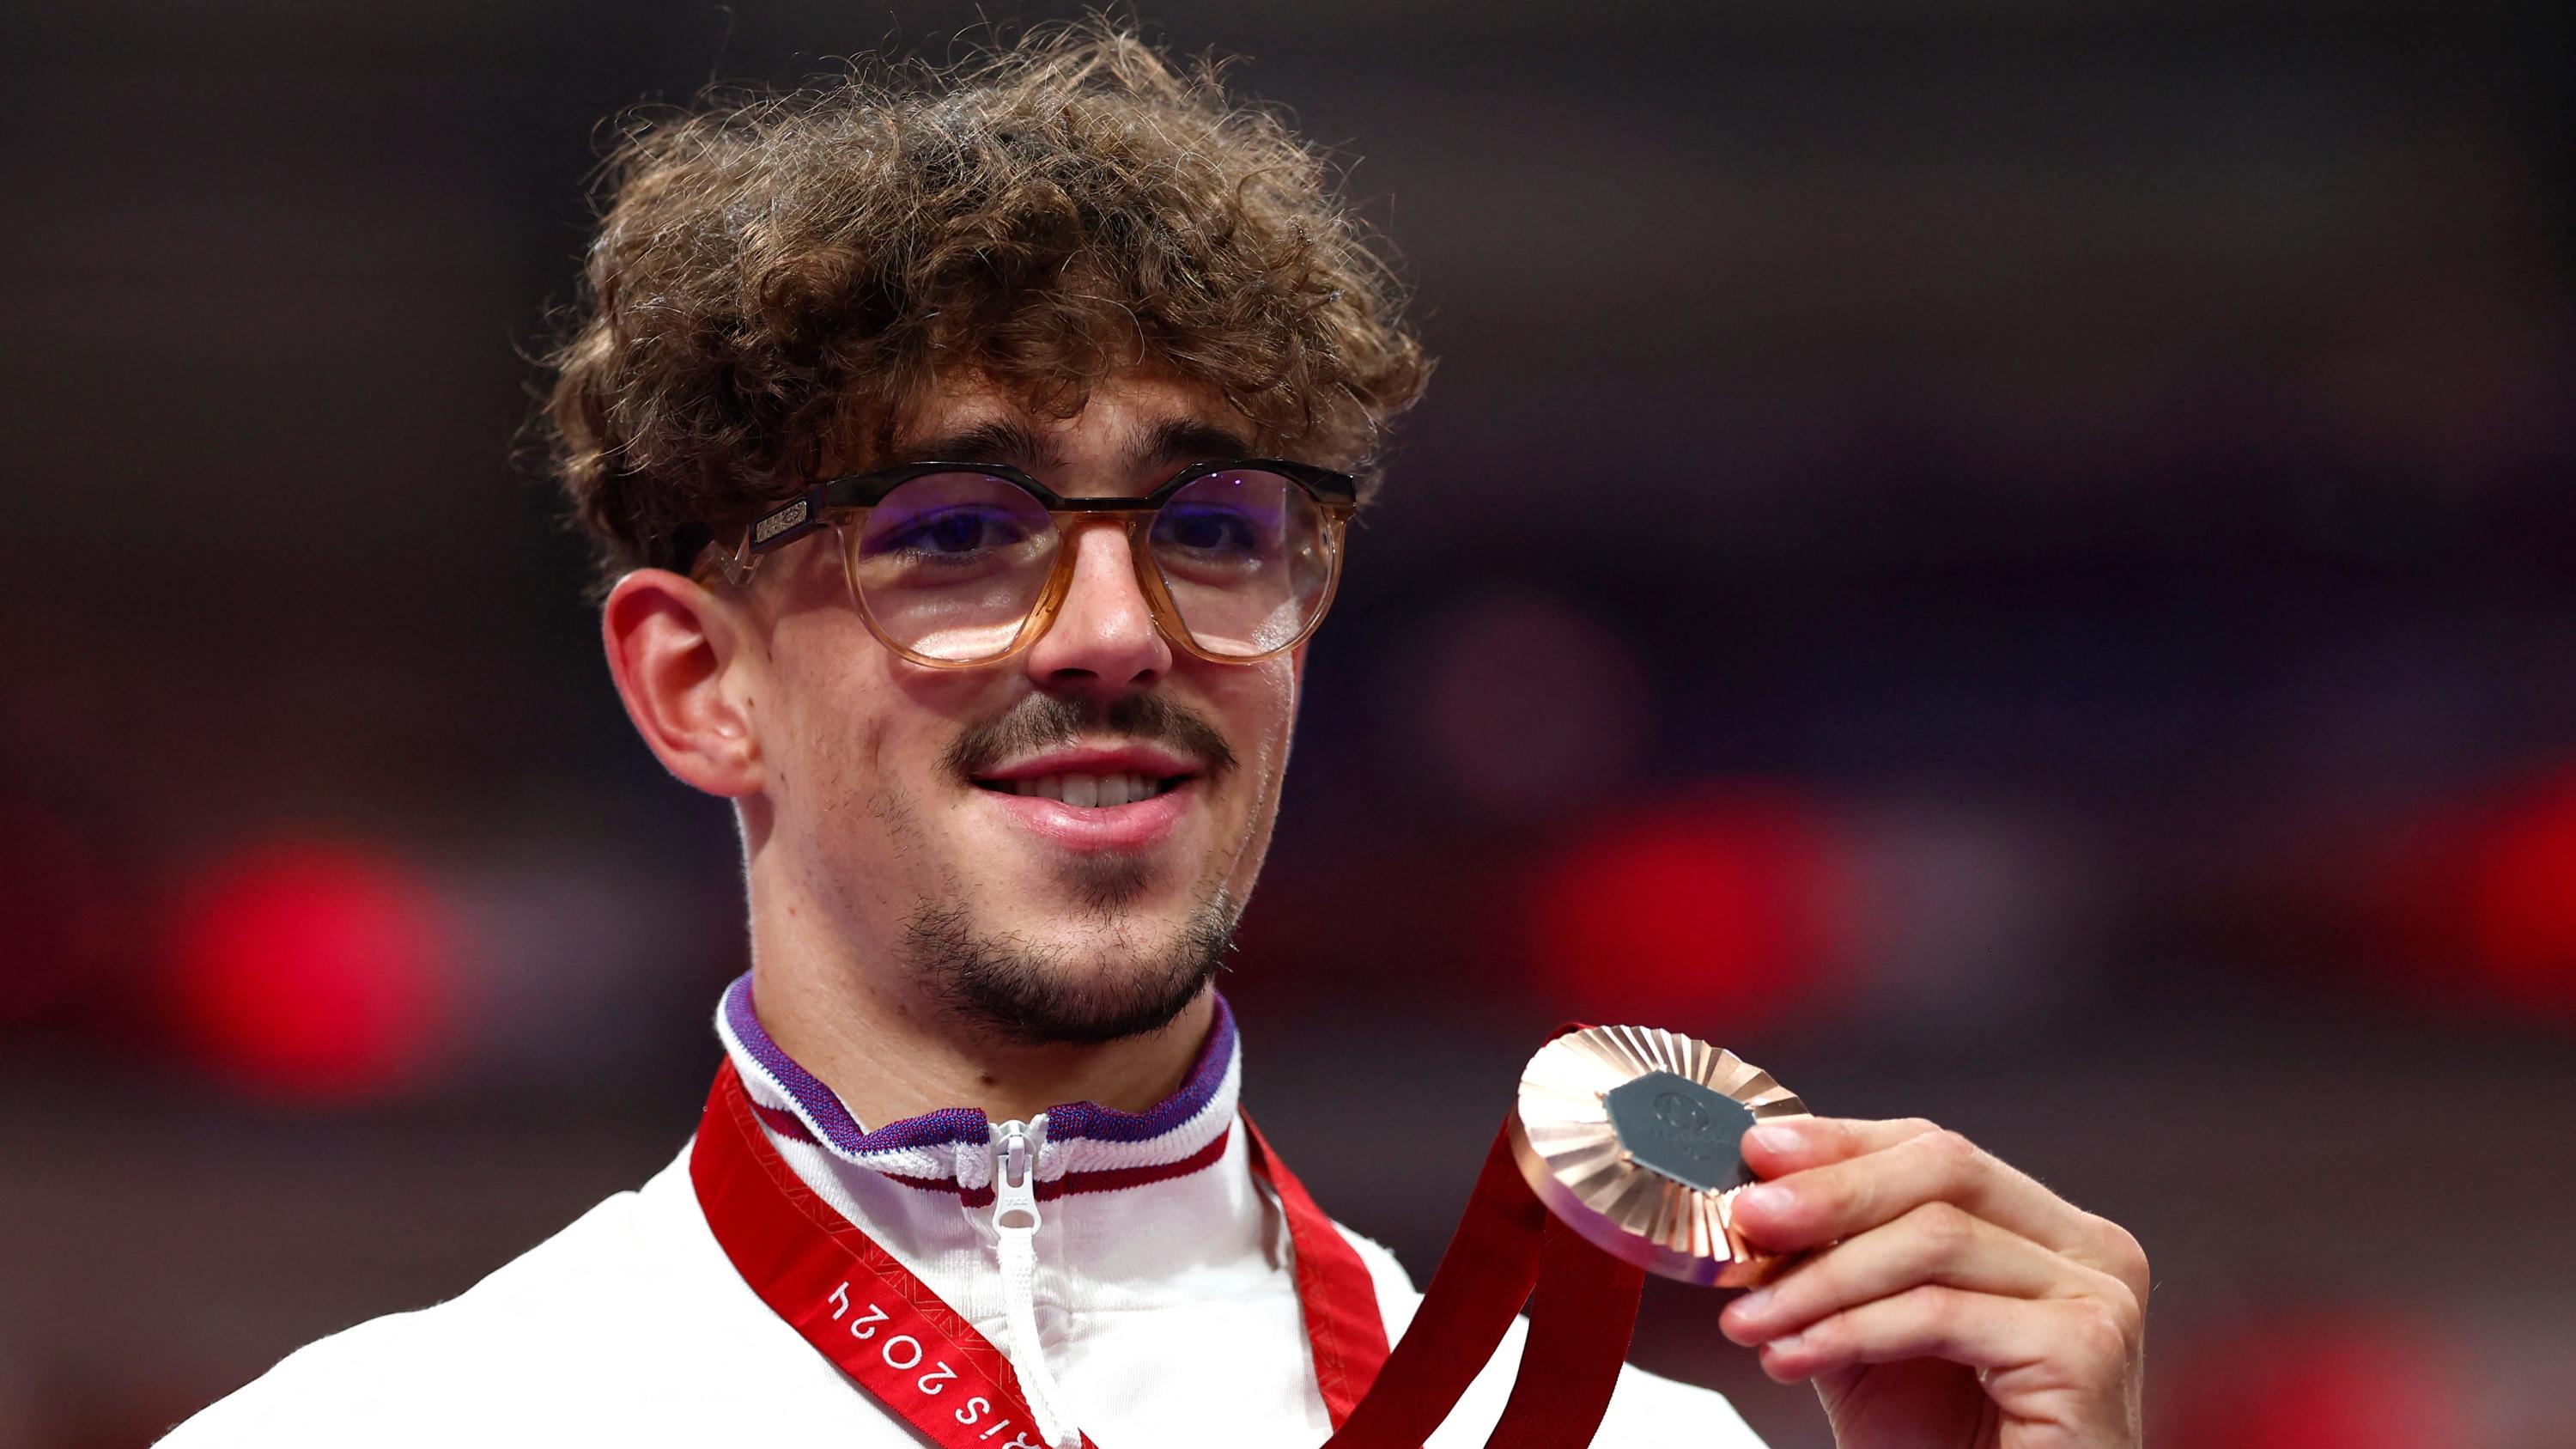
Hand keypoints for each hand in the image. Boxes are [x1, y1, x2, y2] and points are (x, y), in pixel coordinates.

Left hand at [1715, 1117, 2148, 1448]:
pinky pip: (1940, 1313)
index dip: (1841, 1144)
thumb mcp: (1870, 1335)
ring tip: (1752, 1318)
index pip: (1934, 1150)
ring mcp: (2098, 1294)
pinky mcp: (2086, 1349)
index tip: (1756, 1151)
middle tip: (1747, 1217)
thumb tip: (1757, 1197)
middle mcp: (2088, 1250)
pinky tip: (1793, 1356)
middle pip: (1944, 1171)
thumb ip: (1832, 1262)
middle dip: (1829, 1192)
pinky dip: (1851, 1330)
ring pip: (1935, 1239)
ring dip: (1821, 1278)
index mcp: (2046, 1230)